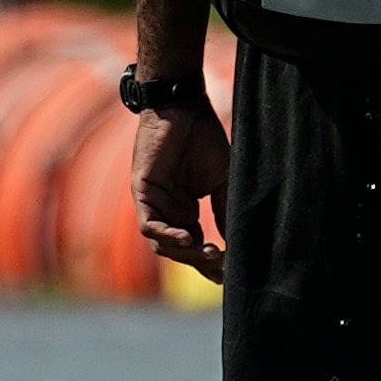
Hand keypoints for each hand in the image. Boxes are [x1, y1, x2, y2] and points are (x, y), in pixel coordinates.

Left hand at [132, 89, 229, 276]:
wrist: (184, 108)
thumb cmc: (203, 139)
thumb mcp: (223, 181)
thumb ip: (225, 211)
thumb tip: (237, 242)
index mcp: (186, 210)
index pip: (196, 247)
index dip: (211, 263)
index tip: (230, 271)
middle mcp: (168, 211)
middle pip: (180, 252)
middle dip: (201, 263)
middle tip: (223, 264)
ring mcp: (153, 204)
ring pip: (163, 245)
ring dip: (186, 254)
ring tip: (211, 253)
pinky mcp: (142, 193)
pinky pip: (150, 225)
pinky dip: (168, 236)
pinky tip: (189, 239)